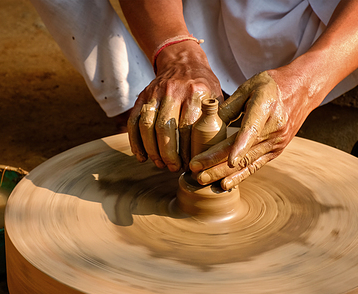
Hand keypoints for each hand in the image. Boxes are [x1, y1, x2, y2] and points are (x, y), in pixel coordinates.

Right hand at [127, 42, 222, 171]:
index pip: (189, 127)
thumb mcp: (216, 95)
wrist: (182, 60)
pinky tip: (142, 156)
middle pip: (166, 128)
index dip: (188, 150)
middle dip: (168, 153)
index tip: (191, 164)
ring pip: (148, 126)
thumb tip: (222, 147)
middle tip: (174, 168)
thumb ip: (218, 117)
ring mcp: (155, 93)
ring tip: (160, 164)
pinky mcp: (143, 96)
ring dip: (152, 150)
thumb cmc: (203, 84)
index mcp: (196, 92)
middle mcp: (173, 91)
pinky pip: (135, 121)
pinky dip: (135, 141)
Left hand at [189, 70, 311, 189]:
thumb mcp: (249, 86)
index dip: (240, 146)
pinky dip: (239, 176)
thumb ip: (229, 106)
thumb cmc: (271, 86)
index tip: (229, 160)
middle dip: (216, 162)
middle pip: (243, 151)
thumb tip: (208, 123)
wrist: (302, 91)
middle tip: (195, 169)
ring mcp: (276, 143)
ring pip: (246, 162)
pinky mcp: (276, 151)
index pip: (251, 129)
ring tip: (202, 179)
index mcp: (265, 108)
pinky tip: (224, 184)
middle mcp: (274, 129)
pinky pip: (255, 166)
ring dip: (223, 172)